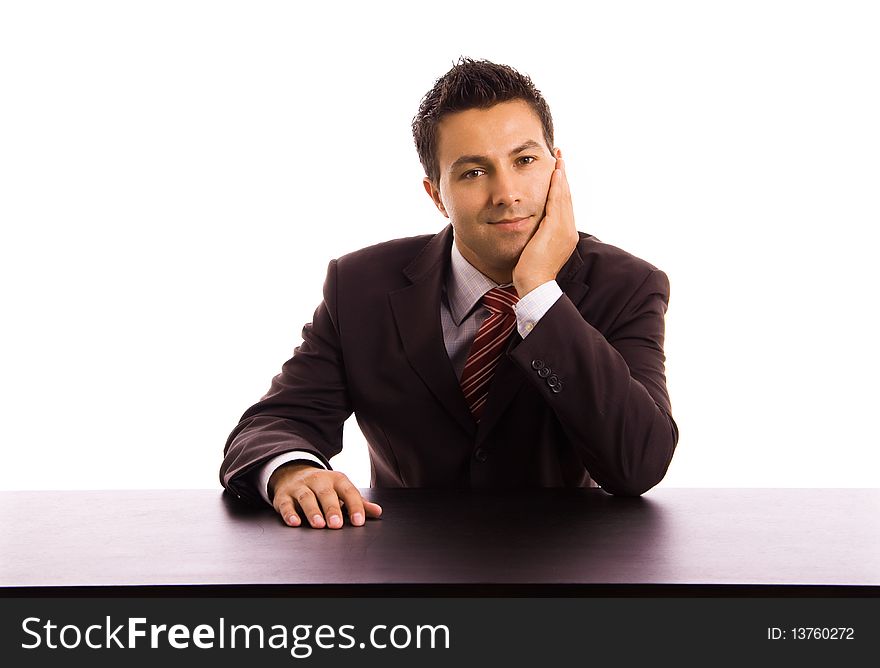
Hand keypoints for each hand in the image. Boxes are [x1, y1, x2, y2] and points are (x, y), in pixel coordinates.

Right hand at [268, 463, 382, 528]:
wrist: (292, 472)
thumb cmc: (323, 487)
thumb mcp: (341, 490)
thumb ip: (358, 502)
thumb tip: (377, 512)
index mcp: (336, 479)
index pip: (348, 491)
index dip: (354, 506)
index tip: (358, 521)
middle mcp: (318, 480)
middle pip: (326, 493)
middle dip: (332, 509)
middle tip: (336, 524)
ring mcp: (300, 487)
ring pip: (306, 498)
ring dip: (313, 511)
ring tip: (318, 525)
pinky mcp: (283, 496)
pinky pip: (285, 504)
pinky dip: (289, 514)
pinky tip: (294, 523)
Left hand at [512, 148, 578, 296]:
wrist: (534, 286)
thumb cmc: (531, 273)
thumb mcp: (536, 250)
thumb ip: (538, 237)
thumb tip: (532, 230)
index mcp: (566, 235)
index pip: (564, 206)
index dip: (562, 187)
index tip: (558, 172)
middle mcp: (569, 230)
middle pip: (567, 197)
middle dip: (563, 176)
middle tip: (560, 157)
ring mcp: (564, 229)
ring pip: (564, 196)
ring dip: (561, 176)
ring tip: (558, 159)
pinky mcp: (555, 228)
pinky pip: (557, 202)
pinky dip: (556, 186)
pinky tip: (555, 173)